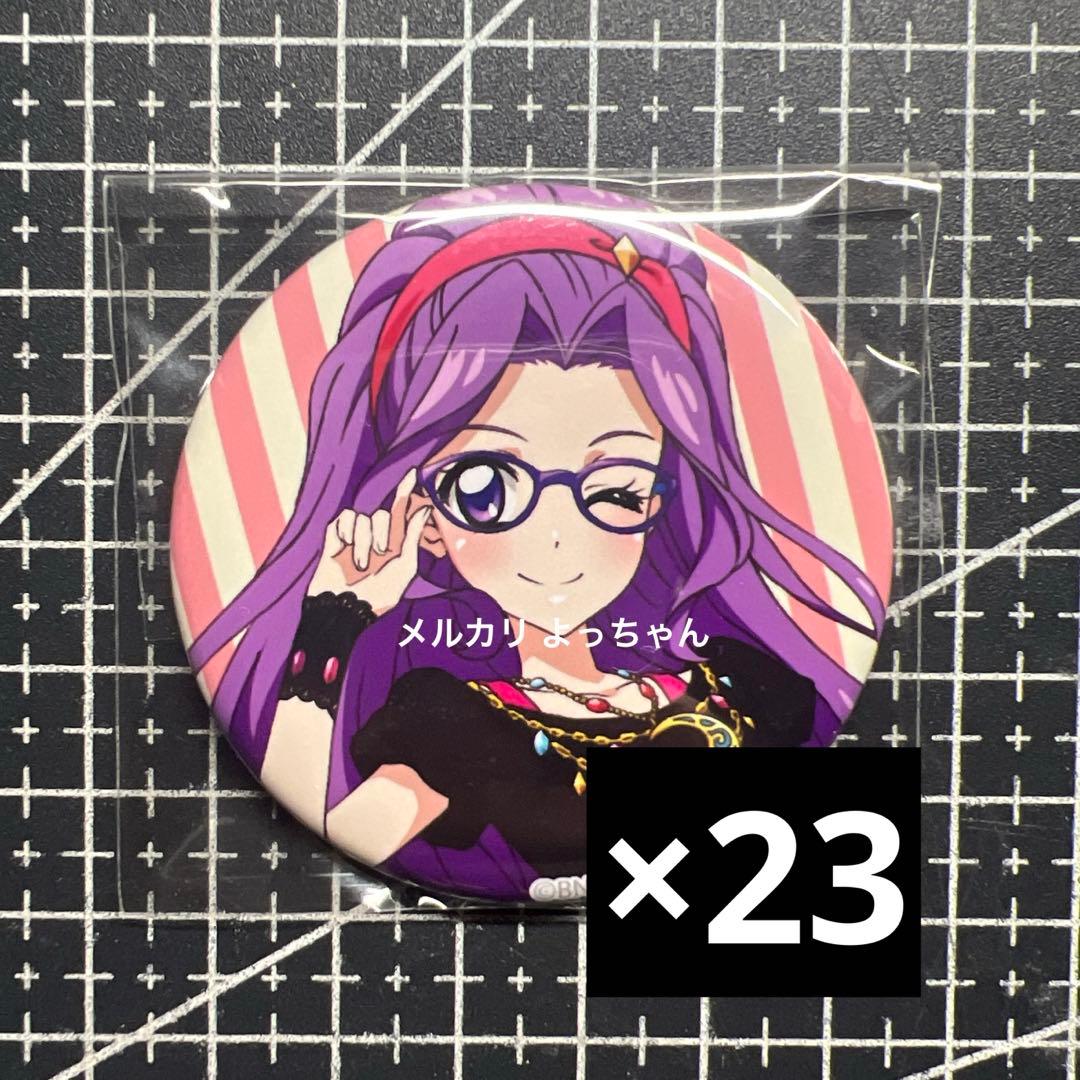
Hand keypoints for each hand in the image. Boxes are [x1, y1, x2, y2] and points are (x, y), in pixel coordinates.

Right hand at [306, 468, 431, 614]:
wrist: (347, 607)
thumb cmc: (380, 593)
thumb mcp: (404, 565)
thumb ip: (412, 535)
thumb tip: (425, 509)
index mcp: (393, 541)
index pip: (400, 510)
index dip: (406, 491)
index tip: (414, 472)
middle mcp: (374, 535)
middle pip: (382, 514)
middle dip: (383, 534)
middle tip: (381, 556)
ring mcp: (353, 535)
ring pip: (362, 517)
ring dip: (364, 541)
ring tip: (361, 565)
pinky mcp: (334, 536)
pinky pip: (343, 519)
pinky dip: (346, 532)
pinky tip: (344, 548)